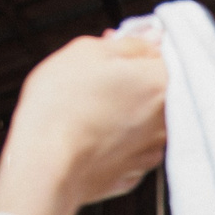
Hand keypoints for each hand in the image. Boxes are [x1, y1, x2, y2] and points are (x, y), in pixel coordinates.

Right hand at [0, 33, 166, 214]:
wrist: (44, 164)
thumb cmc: (60, 105)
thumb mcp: (88, 51)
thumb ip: (128, 44)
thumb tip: (150, 40)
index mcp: (161, 81)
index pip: (169, 55)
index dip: (143, 50)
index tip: (123, 50)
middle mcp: (167, 119)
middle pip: (160, 90)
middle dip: (135, 81)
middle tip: (101, 78)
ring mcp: (153, 151)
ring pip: (147, 121)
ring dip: (128, 113)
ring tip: (92, 109)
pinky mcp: (135, 174)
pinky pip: (132, 148)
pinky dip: (118, 141)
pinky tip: (93, 135)